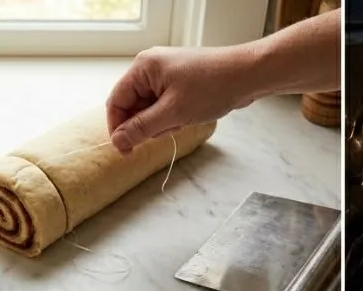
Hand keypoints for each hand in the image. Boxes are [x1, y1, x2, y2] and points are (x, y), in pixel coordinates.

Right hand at [106, 45, 257, 153]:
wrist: (246, 75)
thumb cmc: (211, 88)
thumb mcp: (173, 113)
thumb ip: (142, 128)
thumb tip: (118, 140)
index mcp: (143, 67)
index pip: (116, 101)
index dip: (118, 128)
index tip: (125, 151)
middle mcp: (151, 67)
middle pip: (133, 105)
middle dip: (147, 124)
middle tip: (169, 130)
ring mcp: (166, 74)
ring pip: (151, 108)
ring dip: (163, 122)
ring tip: (184, 120)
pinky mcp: (180, 82)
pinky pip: (166, 105)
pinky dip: (174, 116)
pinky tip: (190, 116)